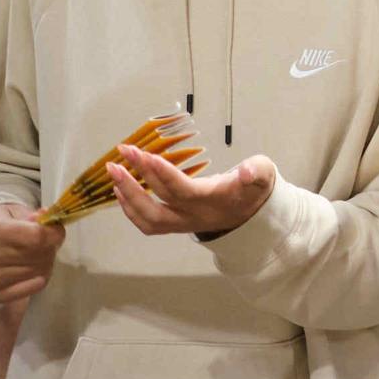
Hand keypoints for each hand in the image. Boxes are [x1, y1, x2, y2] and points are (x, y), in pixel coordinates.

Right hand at [0, 203, 65, 302]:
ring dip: (46, 262)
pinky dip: (39, 278)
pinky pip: (32, 289)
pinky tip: (34, 269)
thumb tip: (47, 219)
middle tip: (47, 241)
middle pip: (39, 255)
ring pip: (38, 272)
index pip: (36, 237)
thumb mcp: (13, 212)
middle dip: (51, 247)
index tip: (56, 230)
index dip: (54, 234)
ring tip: (38, 254)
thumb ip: (33, 216)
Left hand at [107, 144, 276, 237]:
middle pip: (159, 206)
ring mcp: (183, 224)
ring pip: (149, 219)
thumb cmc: (254, 188)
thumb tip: (247, 171)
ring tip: (115, 171)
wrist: (252, 215)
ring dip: (127, 196)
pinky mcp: (175, 224)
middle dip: (136, 180)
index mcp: (214, 202)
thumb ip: (258, 171)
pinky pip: (148, 223)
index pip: (183, 190)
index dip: (163, 174)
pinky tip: (121, 189)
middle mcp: (195, 217)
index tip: (144, 155)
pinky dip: (130, 207)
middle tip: (122, 154)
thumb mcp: (264, 174)